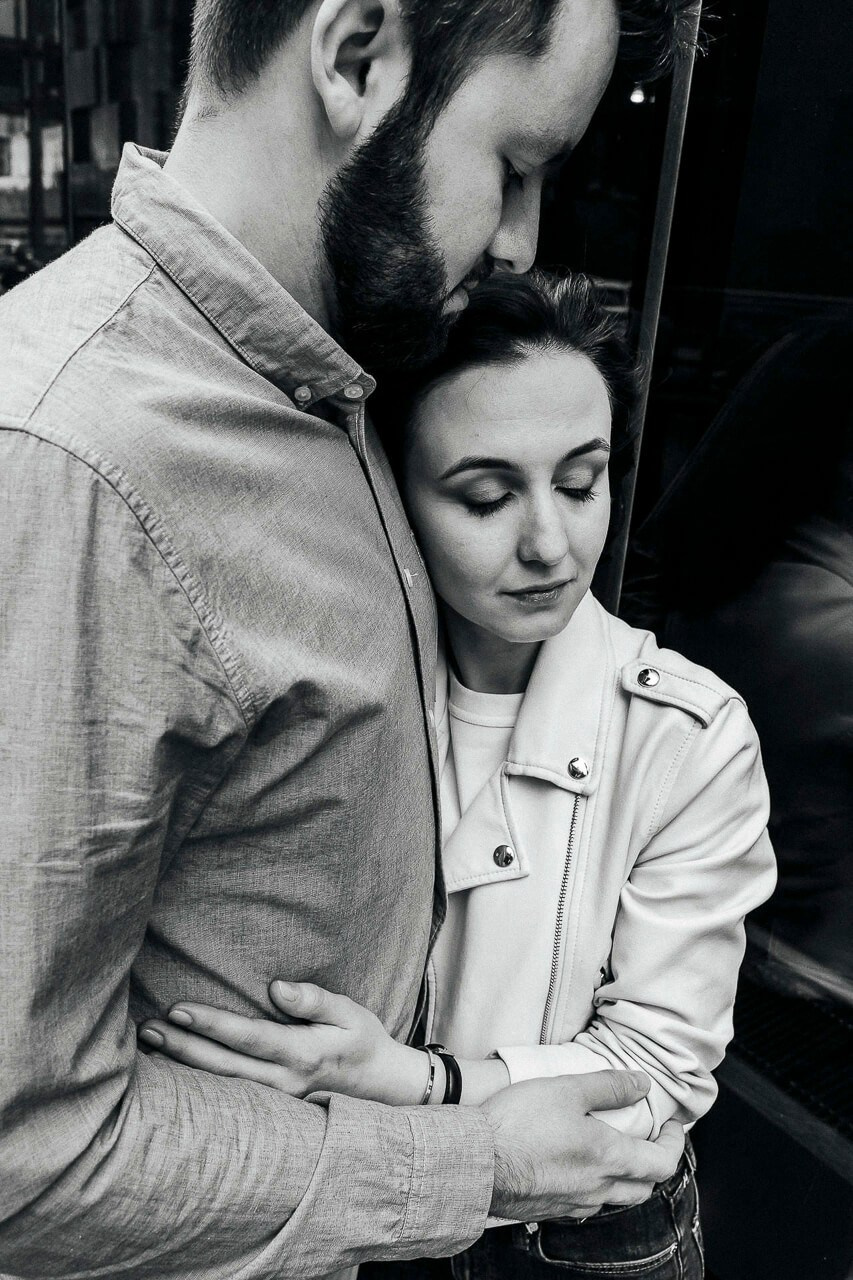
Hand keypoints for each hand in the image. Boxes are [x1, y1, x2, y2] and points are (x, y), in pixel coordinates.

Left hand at [138, 981, 426, 1104]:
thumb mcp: (350, 1013)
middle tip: (147, 1028)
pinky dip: (200, 1085)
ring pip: (222, 1085)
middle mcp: (284, 1083)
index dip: (211, 1024)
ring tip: (151, 1045)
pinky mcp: (273, 1109)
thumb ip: (314, 1000)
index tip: (179, 1009)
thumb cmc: (363, 1041)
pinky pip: (230, 1097)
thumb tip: (277, 988)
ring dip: (185, 1065)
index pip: (247, 1037)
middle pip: (223, 1066)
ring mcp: (277, 1102)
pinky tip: (175, 1073)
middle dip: (183, 1046)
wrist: (384, 1089)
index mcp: (303, 1054)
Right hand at [482, 1072, 684, 1220]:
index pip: (661, 1163)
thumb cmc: (519, 1124)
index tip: (672, 1126)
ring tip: (613, 1152)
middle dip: (653, 1164)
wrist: (475, 1163)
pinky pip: (584, 1204)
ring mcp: (573, 1204)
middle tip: (649, 1140)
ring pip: (613, 1198)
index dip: (674, 1144)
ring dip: (623, 1178)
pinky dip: (593, 1186)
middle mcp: (596, 1189)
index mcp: (608, 1159)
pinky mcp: (549, 1210)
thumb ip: (608, 1086)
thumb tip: (641, 1083)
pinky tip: (576, 1169)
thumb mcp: (566, 1089)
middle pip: (642, 1187)